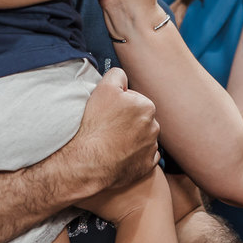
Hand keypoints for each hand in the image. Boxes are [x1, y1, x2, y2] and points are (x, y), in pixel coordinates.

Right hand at [63, 68, 159, 197]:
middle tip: (108, 128)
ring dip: (131, 139)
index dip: (119, 105)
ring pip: (142, 138)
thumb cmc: (96, 125)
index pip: (134, 100)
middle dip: (127, 122)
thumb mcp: (104, 88)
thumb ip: (117, 75)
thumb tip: (122, 77)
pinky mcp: (146, 166)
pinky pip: (143, 157)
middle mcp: (154, 127)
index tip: (108, 113)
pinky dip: (133, 156)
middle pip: (139, 119)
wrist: (88, 161)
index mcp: (147, 107)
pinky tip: (118, 155)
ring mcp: (151, 149)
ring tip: (111, 143)